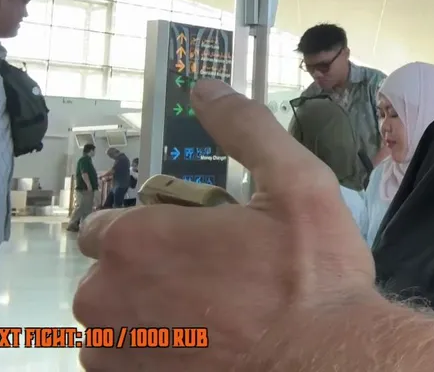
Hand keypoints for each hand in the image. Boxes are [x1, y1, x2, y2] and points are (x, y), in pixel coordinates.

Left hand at [72, 80, 382, 371]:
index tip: (198, 240)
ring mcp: (116, 354)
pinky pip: (129, 362)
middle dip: (153, 273)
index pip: (105, 226)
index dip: (152, 230)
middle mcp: (106, 299)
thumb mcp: (295, 183)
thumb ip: (245, 129)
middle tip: (218, 279)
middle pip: (111, 275)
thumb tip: (207, 88)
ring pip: (118, 322)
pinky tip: (211, 345)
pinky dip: (160, 353)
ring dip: (153, 316)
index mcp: (136, 241)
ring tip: (217, 316)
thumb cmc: (311, 277)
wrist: (328, 362)